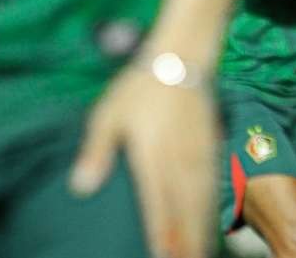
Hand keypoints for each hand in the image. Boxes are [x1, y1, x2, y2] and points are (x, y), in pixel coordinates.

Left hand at [69, 66, 216, 257]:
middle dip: (188, 238)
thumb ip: (97, 151)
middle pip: (186, 206)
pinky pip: (214, 180)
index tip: (164, 257)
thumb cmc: (141, 86)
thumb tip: (81, 187)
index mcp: (152, 154)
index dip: (162, 233)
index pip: (158, 203)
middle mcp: (180, 157)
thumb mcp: (109, 115)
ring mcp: (200, 150)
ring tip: (203, 250)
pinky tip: (211, 214)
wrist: (183, 57)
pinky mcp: (211, 143)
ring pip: (203, 196)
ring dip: (202, 225)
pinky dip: (213, 202)